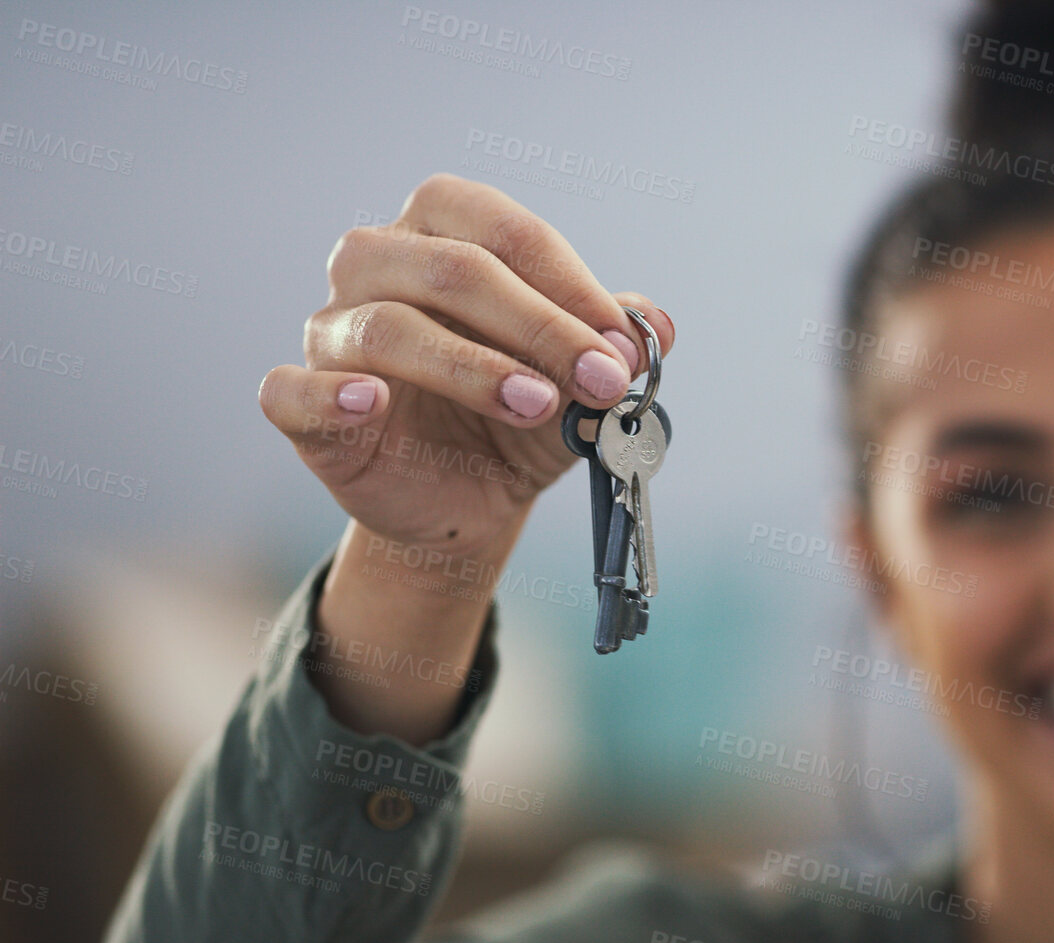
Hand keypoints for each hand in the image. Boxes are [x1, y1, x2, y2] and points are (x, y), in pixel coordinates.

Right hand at [258, 173, 675, 557]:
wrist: (471, 497)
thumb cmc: (522, 412)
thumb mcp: (579, 378)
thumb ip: (613, 342)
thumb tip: (658, 324)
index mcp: (441, 230)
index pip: (503, 232)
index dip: (571, 286)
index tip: (625, 346)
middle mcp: (375, 264)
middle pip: (450, 269)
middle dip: (541, 326)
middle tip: (602, 379)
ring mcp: (331, 332)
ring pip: (386, 326)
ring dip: (472, 366)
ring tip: (538, 405)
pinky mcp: (300, 405)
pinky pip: (292, 391)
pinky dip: (331, 394)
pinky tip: (376, 402)